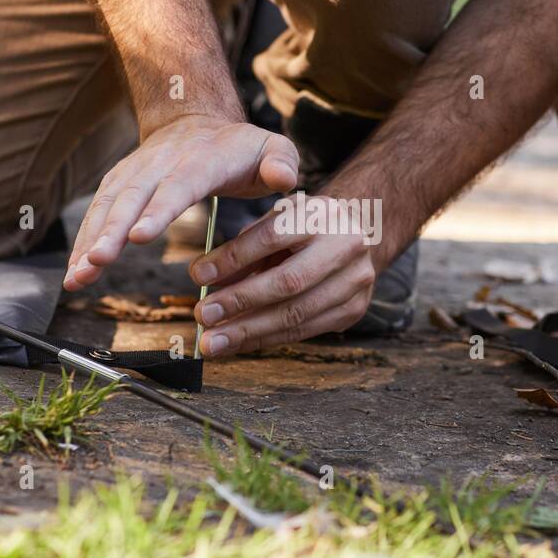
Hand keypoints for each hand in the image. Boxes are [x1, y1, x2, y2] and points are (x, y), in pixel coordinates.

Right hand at [64, 115, 297, 289]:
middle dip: (111, 231)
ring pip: (107, 206)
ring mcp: (135, 173)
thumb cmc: (240, 148)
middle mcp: (160, 163)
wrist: (194, 119)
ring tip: (78, 277)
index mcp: (201, 159)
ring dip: (90, 241)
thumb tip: (284, 179)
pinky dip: (84, 242)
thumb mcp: (272, 147)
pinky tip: (75, 274)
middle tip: (97, 262)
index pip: (178, 185)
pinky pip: (97, 214)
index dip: (157, 210)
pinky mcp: (118, 185)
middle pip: (132, 198)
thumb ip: (283, 161)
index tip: (138, 237)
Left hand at [189, 195, 379, 356]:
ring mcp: (355, 281)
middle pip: (288, 282)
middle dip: (240, 302)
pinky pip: (304, 331)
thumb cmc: (306, 226)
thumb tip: (207, 279)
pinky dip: (266, 339)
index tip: (199, 275)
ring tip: (213, 342)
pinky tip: (238, 343)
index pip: (272, 237)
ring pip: (296, 314)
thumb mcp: (277, 219)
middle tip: (203, 316)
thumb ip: (245, 245)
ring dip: (248, 331)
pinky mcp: (353, 309)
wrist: (358, 234)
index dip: (234, 258)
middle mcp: (345, 246)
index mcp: (322, 214)